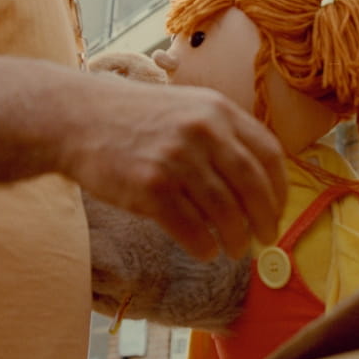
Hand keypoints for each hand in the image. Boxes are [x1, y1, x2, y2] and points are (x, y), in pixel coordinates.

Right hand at [57, 73, 284, 258]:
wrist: (78, 118)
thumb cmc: (135, 119)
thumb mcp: (187, 107)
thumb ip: (223, 133)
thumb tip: (261, 182)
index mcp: (218, 110)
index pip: (268, 154)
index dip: (280, 189)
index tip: (279, 211)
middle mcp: (202, 131)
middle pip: (253, 186)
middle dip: (265, 220)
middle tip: (266, 240)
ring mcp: (175, 159)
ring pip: (224, 212)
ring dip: (235, 238)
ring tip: (235, 250)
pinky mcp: (150, 187)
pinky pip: (191, 228)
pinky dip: (204, 246)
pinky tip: (206, 251)